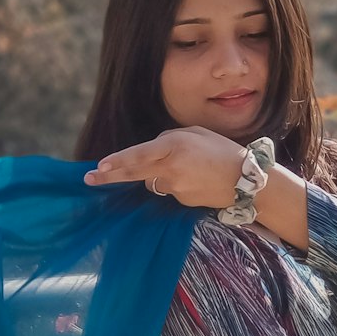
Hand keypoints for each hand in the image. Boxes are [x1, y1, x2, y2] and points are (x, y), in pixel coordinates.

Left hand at [83, 127, 246, 208]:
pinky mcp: (180, 202)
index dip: (117, 162)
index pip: (138, 155)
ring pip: (154, 181)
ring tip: (190, 168)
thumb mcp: (195, 133)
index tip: (98, 167)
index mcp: (173, 147)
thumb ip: (170, 139)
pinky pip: (170, 190)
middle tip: (89, 179)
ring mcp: (174, 188)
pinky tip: (196, 179)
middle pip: (134, 174)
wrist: (247, 181)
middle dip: (109, 176)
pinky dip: (176, 184)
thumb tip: (152, 153)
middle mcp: (170, 169)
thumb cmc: (223, 150)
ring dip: (160, 175)